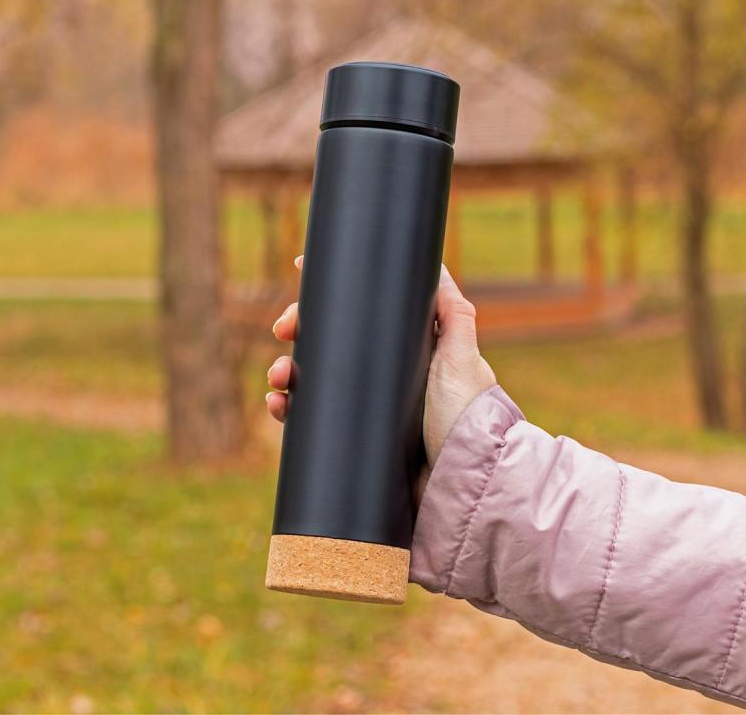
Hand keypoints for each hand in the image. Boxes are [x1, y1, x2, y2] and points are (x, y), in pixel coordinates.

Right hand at [266, 257, 495, 466]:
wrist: (459, 479)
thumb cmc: (467, 416)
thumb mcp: (462, 357)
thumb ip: (454, 314)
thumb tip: (435, 266)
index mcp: (405, 349)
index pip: (361, 313)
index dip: (330, 296)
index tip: (301, 273)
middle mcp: (382, 374)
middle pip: (329, 341)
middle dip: (299, 329)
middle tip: (281, 328)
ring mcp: (366, 405)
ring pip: (315, 377)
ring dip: (287, 369)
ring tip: (278, 377)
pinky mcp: (354, 436)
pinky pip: (312, 417)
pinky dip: (289, 408)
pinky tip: (278, 405)